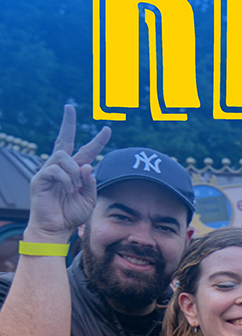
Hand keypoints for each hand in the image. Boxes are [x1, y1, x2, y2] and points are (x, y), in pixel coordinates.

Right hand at [25, 104, 111, 241]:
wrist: (56, 228)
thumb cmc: (72, 214)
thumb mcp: (89, 198)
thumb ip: (91, 182)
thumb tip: (89, 165)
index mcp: (75, 171)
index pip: (86, 151)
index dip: (97, 141)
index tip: (108, 129)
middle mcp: (61, 167)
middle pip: (63, 140)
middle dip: (67, 123)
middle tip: (70, 107)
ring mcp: (48, 172)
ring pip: (63, 156)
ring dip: (74, 171)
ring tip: (76, 187)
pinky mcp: (39, 179)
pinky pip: (55, 170)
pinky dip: (66, 180)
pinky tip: (69, 191)